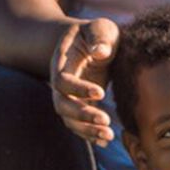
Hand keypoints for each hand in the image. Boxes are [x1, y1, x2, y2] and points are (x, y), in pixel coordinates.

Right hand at [51, 17, 120, 145]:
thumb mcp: (100, 28)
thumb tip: (101, 51)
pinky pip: (79, 124)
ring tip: (109, 136)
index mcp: (62, 62)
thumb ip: (100, 37)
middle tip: (106, 121)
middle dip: (82, 115)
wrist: (88, 42)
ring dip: (87, 130)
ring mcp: (68, 96)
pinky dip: (90, 134)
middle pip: (61, 105)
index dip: (78, 89)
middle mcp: (60, 82)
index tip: (101, 92)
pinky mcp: (79, 105)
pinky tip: (105, 141)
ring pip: (69, 119)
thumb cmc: (95, 33)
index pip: (62, 80)